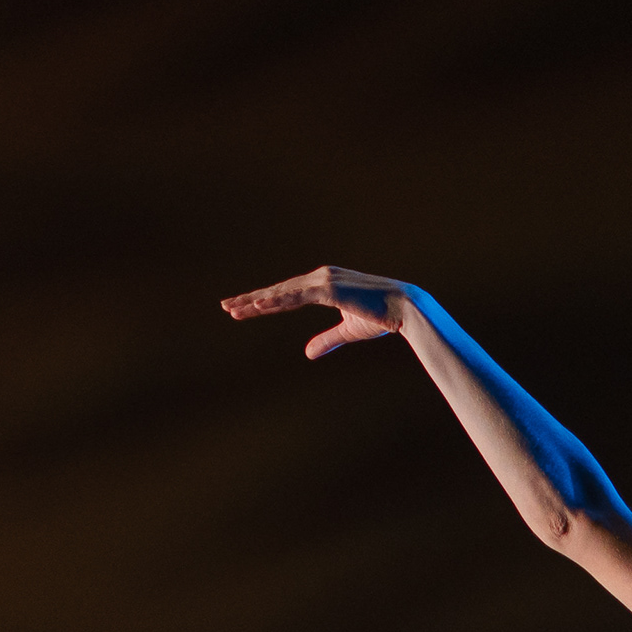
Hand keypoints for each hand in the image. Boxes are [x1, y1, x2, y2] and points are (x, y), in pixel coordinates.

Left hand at [221, 265, 419, 360]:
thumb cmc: (382, 317)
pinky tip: (259, 306)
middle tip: (226, 307)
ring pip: (283, 292)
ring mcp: (324, 281)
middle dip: (251, 300)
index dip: (264, 302)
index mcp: (323, 284)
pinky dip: (277, 300)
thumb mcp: (348, 330)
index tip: (242, 308)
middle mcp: (320, 277)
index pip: (287, 294)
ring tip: (234, 309)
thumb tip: (307, 354)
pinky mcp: (330, 289)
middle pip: (279, 291)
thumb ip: (327, 339)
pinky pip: (297, 295)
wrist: (405, 310)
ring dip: (258, 301)